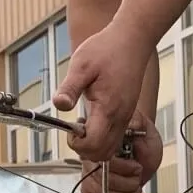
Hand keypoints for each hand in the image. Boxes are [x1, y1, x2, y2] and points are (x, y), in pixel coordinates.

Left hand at [52, 18, 150, 160]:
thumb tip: (59, 106)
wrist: (132, 38)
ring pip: (111, 150)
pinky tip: (92, 121)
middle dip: (84, 149)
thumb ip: (70, 88)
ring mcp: (127, 117)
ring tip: (82, 127)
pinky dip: (102, 139)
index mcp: (109, 108)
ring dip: (94, 146)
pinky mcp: (128, 114)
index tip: (69, 130)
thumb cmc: (106, 48)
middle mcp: (121, 117)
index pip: (94, 145)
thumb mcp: (81, 65)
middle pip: (103, 154)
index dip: (77, 144)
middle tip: (74, 131)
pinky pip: (116, 138)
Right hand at [74, 112, 162, 192]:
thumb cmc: (141, 138)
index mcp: (100, 143)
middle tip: (137, 179)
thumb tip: (132, 126)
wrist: (139, 145)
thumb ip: (139, 127)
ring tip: (133, 190)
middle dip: (126, 185)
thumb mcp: (146, 130)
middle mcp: (90, 160)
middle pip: (101, 182)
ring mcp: (88, 176)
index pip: (104, 161)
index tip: (137, 167)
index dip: (123, 168)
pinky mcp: (90, 190)